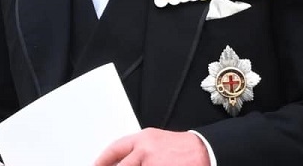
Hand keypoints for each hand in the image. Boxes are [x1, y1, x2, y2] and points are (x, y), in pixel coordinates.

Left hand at [93, 128, 209, 165]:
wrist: (205, 151)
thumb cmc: (183, 148)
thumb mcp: (157, 142)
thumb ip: (138, 151)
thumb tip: (122, 162)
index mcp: (144, 139)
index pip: (115, 149)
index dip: (102, 160)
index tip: (96, 165)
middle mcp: (146, 151)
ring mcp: (154, 164)